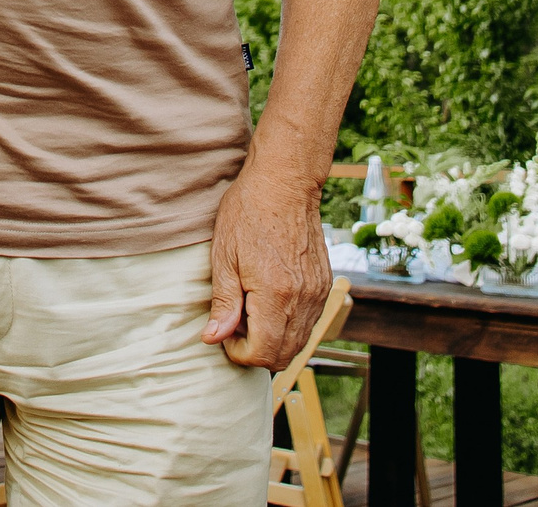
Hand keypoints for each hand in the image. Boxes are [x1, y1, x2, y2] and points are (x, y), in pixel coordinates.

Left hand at [202, 161, 331, 370]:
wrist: (285, 182)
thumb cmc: (249, 213)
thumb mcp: (225, 257)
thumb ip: (224, 303)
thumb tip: (214, 338)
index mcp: (276, 294)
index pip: (263, 353)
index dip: (238, 353)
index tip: (224, 333)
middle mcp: (303, 299)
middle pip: (284, 356)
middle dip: (256, 351)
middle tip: (235, 324)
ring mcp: (318, 292)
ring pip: (299, 342)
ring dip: (273, 340)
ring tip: (251, 311)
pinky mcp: (323, 284)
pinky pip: (309, 322)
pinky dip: (289, 325)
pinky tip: (270, 301)